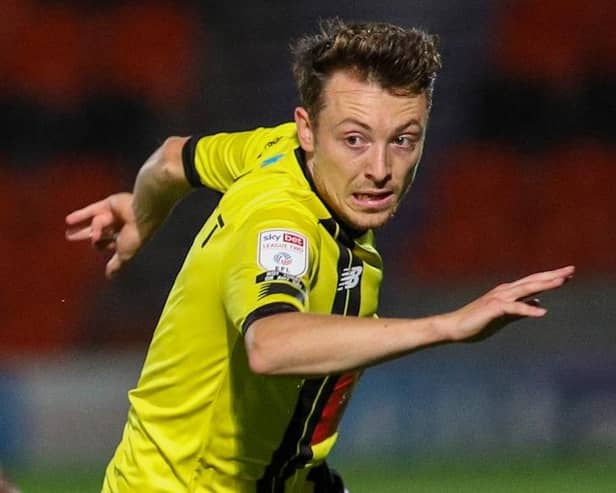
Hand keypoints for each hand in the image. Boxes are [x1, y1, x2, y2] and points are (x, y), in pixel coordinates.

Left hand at [65, 193, 142, 278]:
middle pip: (99, 232)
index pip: (110, 243)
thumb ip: (115, 264)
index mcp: (126, 238)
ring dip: (81, 227)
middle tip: (70, 238)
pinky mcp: (108, 204)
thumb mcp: (124, 255)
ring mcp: (114, 215)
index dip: (102, 245)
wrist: (140, 216)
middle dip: (86, 236)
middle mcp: (120, 226)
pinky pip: (92, 210)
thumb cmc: (134, 237)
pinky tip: (68, 220)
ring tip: (67, 233)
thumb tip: (110, 277)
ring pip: (95, 222)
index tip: (95, 247)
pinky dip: (81, 215)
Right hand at [440, 265, 574, 342]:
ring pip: (526, 289)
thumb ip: (521, 310)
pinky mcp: (494, 309)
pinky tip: (542, 313)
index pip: (533, 283)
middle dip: (552, 275)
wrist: (454, 327)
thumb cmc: (477, 322)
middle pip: (533, 281)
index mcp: (508, 292)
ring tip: (562, 281)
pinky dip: (528, 310)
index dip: (550, 278)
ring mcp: (499, 298)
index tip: (568, 274)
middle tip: (571, 269)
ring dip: (544, 285)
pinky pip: (514, 309)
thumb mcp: (504, 316)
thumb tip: (538, 303)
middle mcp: (505, 291)